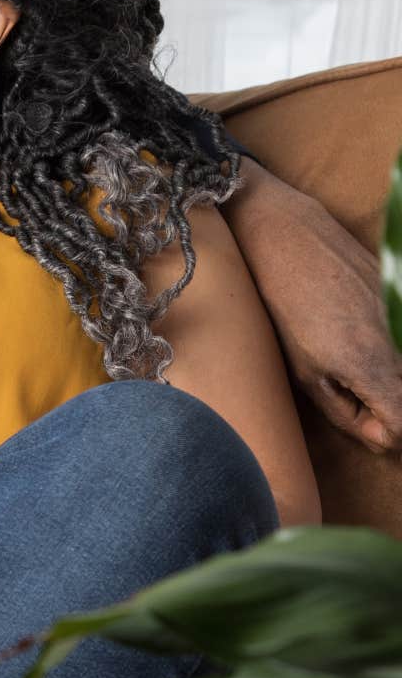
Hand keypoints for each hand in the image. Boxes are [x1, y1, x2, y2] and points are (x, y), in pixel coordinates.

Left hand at [224, 158, 401, 452]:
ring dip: (393, 378)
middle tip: (361, 395)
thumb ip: (347, 412)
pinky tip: (362, 332)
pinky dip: (393, 349)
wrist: (289, 236)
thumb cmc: (285, 309)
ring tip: (354, 355)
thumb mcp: (305, 372)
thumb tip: (382, 440)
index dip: (389, 434)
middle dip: (392, 406)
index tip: (369, 426)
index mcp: (374, 367)